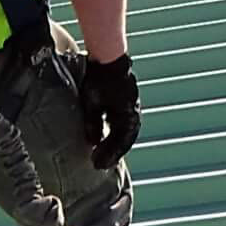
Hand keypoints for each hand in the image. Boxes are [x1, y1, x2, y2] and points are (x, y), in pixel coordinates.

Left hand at [79, 53, 139, 169]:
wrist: (109, 60)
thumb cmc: (100, 79)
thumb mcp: (92, 101)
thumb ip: (93, 122)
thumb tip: (93, 141)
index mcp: (127, 115)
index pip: (120, 141)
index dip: (109, 154)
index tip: (98, 164)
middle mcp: (133, 114)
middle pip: (124, 141)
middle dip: (112, 154)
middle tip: (99, 165)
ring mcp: (132, 109)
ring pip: (125, 134)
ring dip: (115, 146)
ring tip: (103, 157)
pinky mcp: (126, 105)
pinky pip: (123, 126)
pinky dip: (116, 136)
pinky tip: (106, 141)